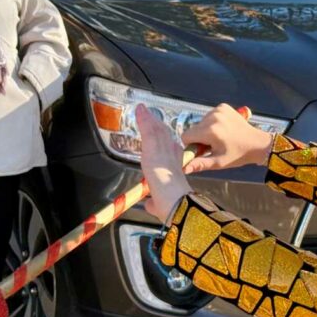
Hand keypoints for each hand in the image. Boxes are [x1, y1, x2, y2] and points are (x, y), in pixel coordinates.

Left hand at [134, 104, 192, 222]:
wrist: (176, 202)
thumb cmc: (173, 206)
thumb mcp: (161, 206)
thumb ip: (155, 204)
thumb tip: (151, 206)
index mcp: (176, 169)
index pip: (172, 153)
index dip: (169, 145)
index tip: (167, 140)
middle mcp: (172, 156)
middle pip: (165, 138)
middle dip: (158, 127)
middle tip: (152, 118)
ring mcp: (163, 150)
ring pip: (157, 131)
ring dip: (149, 120)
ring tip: (143, 110)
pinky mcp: (153, 147)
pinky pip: (148, 129)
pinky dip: (143, 119)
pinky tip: (139, 109)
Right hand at [181, 104, 273, 175]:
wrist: (257, 143)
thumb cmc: (237, 155)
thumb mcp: (218, 162)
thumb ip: (199, 164)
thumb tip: (183, 168)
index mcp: (211, 131)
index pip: (186, 136)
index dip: (192, 145)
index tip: (203, 150)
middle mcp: (213, 117)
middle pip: (194, 129)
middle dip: (199, 138)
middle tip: (214, 145)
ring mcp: (219, 110)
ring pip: (201, 122)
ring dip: (206, 130)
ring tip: (220, 137)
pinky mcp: (223, 106)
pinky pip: (209, 115)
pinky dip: (213, 123)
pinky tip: (223, 129)